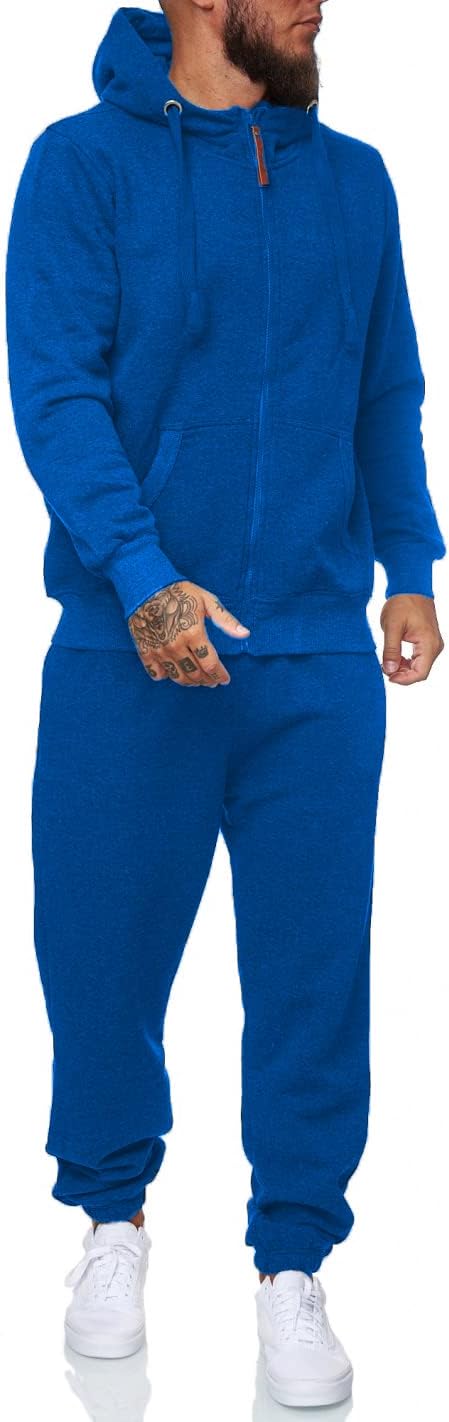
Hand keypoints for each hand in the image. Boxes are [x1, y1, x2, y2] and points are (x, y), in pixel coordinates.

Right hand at [128, 580, 249, 685]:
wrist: (147, 586)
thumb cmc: (181, 592)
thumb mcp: (207, 601)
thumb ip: (226, 620)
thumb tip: (245, 634)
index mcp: (194, 633)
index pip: (211, 665)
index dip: (220, 675)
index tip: (225, 679)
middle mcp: (176, 646)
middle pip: (196, 675)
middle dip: (208, 680)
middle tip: (213, 681)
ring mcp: (160, 650)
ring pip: (178, 677)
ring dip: (191, 682)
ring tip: (198, 679)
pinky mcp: (145, 651)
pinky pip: (157, 674)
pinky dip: (167, 676)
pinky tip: (174, 672)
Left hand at [380, 594, 443, 683]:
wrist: (411, 588)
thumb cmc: (402, 603)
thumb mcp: (392, 626)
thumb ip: (391, 650)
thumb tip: (390, 670)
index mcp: (428, 644)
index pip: (420, 673)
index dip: (403, 679)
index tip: (387, 675)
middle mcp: (434, 647)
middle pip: (420, 672)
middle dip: (402, 674)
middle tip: (384, 667)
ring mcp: (432, 645)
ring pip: (419, 667)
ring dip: (403, 669)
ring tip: (388, 662)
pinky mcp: (428, 642)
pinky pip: (419, 659)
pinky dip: (406, 662)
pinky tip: (394, 657)